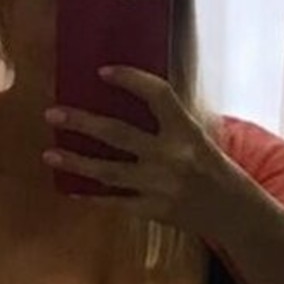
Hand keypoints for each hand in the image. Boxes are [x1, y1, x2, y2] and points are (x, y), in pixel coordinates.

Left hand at [43, 66, 227, 234]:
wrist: (234, 212)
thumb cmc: (213, 168)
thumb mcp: (198, 137)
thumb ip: (167, 121)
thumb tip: (121, 99)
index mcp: (187, 131)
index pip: (158, 95)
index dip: (130, 79)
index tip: (102, 71)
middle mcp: (172, 156)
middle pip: (118, 134)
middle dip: (82, 123)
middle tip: (52, 113)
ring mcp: (161, 186)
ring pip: (108, 172)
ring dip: (76, 163)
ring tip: (49, 155)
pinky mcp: (154, 211)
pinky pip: (115, 203)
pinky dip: (91, 197)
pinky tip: (70, 189)